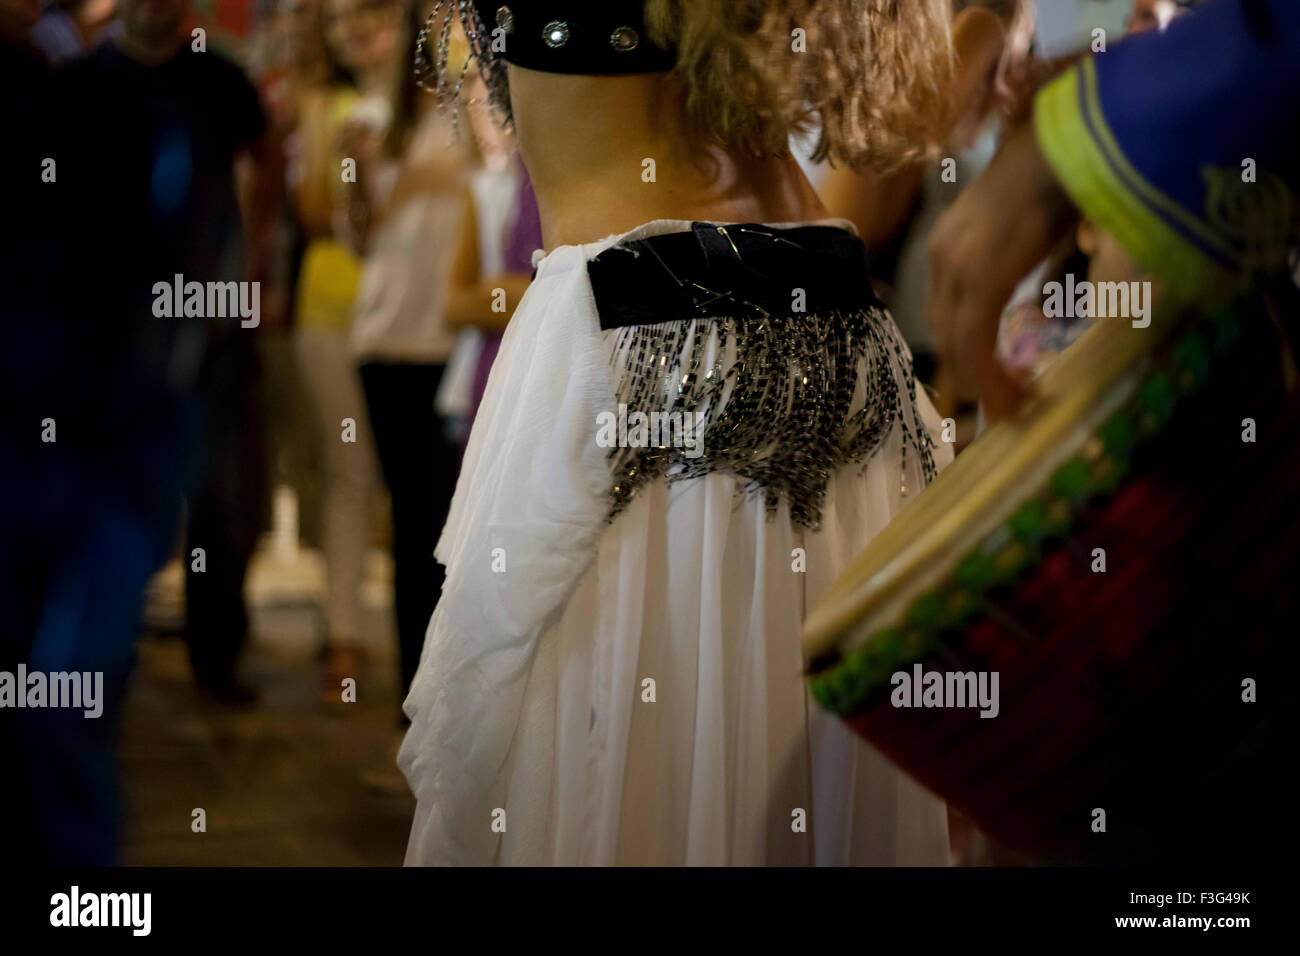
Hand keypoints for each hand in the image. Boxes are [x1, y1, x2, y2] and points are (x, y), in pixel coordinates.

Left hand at [926, 123, 1077, 418]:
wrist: (1068, 141)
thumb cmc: (1059, 175)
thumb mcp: (1029, 229)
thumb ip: (1020, 265)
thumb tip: (1036, 298)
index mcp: (947, 247)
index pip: (944, 314)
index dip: (963, 353)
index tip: (987, 380)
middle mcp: (941, 259)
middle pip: (945, 335)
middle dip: (971, 377)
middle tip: (1003, 406)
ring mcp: (957, 269)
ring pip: (959, 346)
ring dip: (986, 385)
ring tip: (1014, 409)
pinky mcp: (982, 279)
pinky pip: (977, 342)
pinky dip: (993, 377)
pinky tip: (1015, 397)